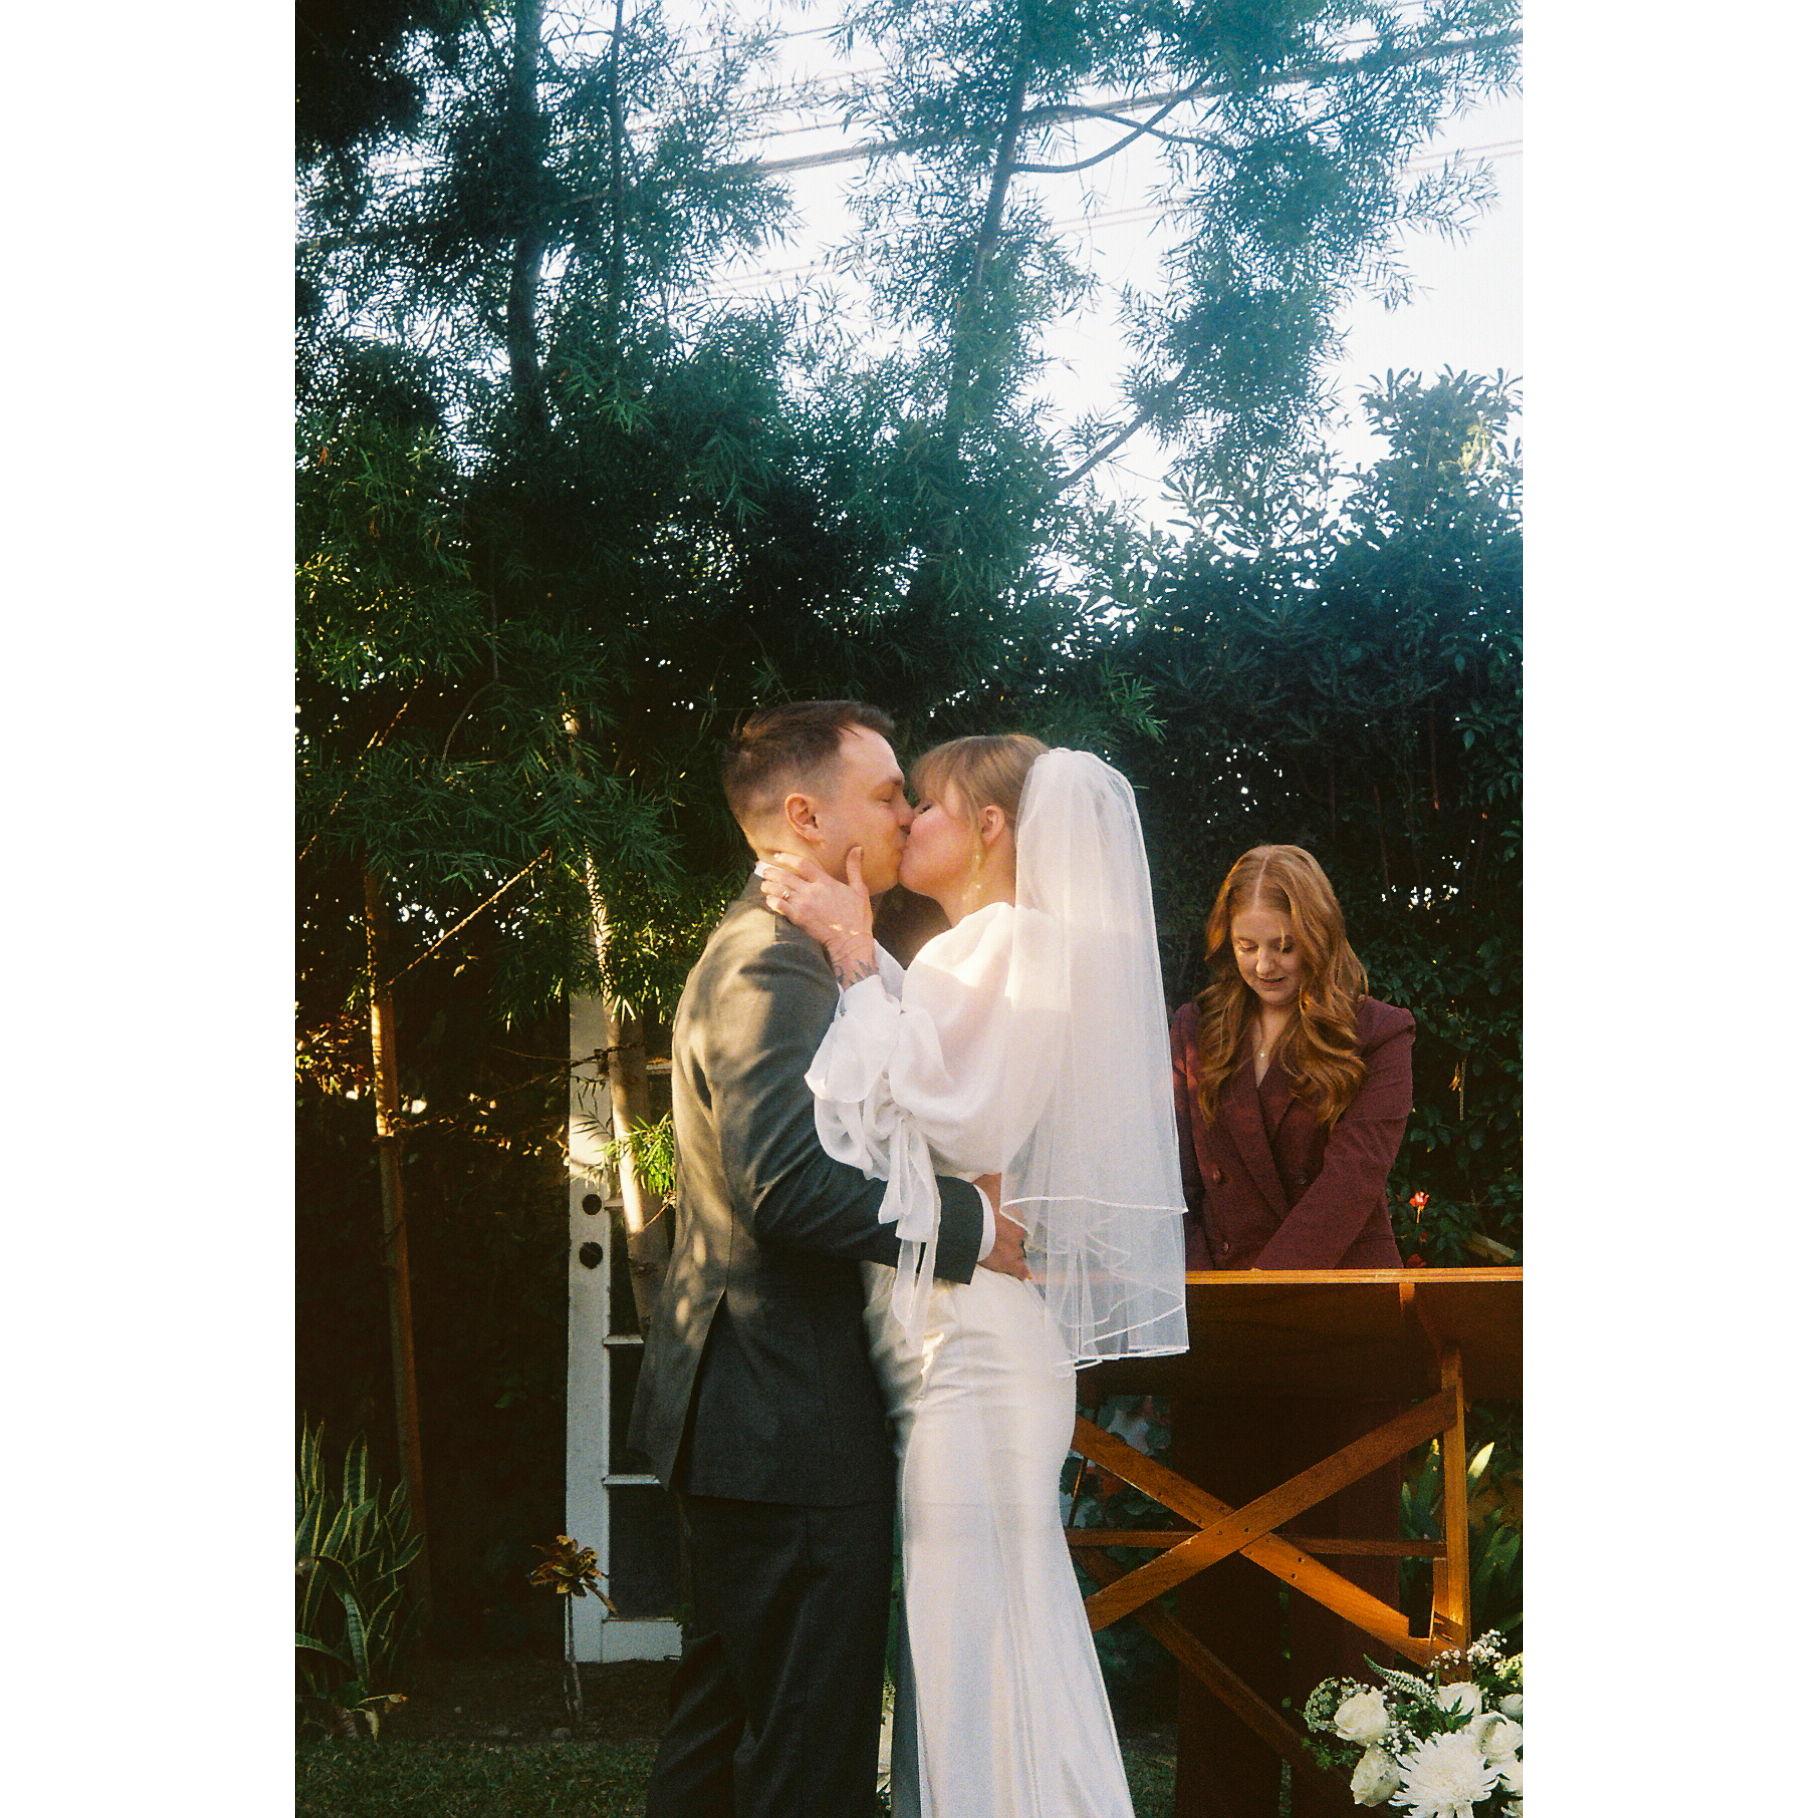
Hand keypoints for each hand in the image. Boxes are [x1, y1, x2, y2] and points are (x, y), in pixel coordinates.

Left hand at [760, 848, 876, 983]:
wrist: (851, 941)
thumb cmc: (857, 917)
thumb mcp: (860, 889)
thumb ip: (854, 868)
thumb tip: (857, 848)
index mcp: (825, 882)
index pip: (802, 864)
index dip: (787, 858)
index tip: (778, 856)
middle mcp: (812, 891)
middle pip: (786, 876)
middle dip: (773, 872)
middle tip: (765, 871)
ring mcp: (803, 905)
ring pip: (780, 890)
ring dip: (769, 886)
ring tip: (764, 884)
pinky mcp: (798, 918)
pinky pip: (780, 906)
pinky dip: (772, 902)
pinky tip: (768, 900)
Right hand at [975, 1177, 1030, 1280]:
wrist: (966, 1222)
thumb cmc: (978, 1200)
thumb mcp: (991, 1181)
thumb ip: (1001, 1177)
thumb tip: (1008, 1170)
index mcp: (1017, 1213)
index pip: (1019, 1218)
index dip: (1011, 1220)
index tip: (1004, 1221)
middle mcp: (1019, 1231)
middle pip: (1019, 1235)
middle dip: (1013, 1236)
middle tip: (1003, 1235)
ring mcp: (1013, 1249)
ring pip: (1019, 1252)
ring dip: (1015, 1252)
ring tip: (1010, 1254)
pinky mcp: (1006, 1264)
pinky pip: (1018, 1270)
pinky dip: (1022, 1272)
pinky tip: (1025, 1275)